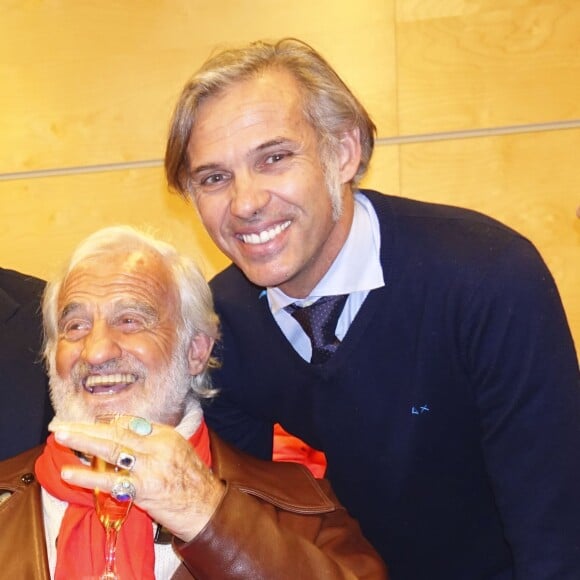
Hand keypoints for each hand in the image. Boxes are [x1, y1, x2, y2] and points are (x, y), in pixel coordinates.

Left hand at [49, 417, 225, 540]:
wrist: (206, 505)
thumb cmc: (192, 479)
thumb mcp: (178, 449)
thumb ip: (154, 440)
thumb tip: (127, 432)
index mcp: (165, 435)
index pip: (131, 422)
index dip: (106, 422)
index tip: (87, 423)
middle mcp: (157, 447)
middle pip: (117, 432)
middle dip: (87, 427)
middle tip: (62, 424)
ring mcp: (150, 468)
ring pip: (112, 449)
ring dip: (83, 442)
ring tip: (61, 436)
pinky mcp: (143, 490)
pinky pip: (111, 482)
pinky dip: (88, 477)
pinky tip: (70, 473)